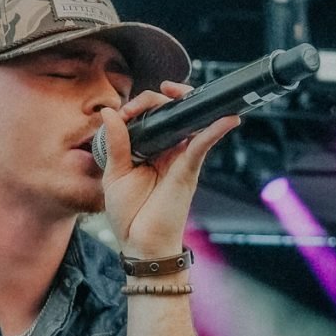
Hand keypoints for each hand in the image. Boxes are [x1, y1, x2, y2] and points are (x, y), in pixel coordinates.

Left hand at [98, 82, 239, 259]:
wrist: (141, 245)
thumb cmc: (130, 215)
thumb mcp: (115, 173)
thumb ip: (115, 142)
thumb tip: (109, 112)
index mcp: (149, 149)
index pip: (151, 116)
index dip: (140, 105)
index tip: (125, 112)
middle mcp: (168, 150)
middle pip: (173, 113)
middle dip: (163, 96)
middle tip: (154, 94)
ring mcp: (181, 158)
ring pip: (191, 122)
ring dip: (187, 101)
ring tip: (177, 90)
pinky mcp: (189, 169)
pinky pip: (204, 145)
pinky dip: (216, 129)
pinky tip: (226, 118)